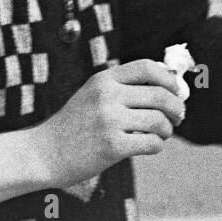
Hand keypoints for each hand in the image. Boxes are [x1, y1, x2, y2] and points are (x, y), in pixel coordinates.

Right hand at [27, 59, 186, 187]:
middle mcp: (107, 95)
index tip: (177, 91)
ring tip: (162, 134)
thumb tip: (171, 88)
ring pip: (160, 120)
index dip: (169, 79)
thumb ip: (124, 88)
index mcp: (104, 79)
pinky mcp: (112, 146)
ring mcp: (109, 120)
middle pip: (160, 95)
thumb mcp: (93, 94)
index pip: (148, 67)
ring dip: (167, 129)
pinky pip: (152, 143)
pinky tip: (149, 146)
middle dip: (177, 108)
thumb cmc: (75, 126)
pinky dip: (157, 145)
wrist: (43, 153)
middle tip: (178, 118)